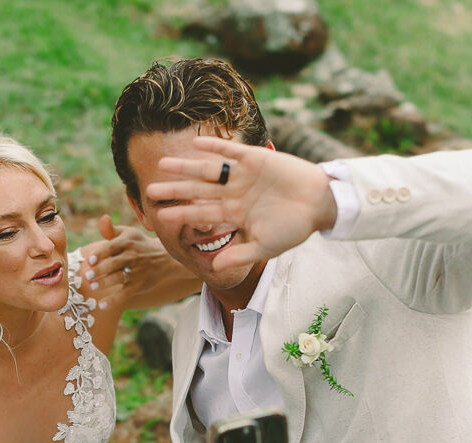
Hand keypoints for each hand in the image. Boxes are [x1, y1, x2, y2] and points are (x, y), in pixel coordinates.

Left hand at [78, 215, 176, 308]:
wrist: (165, 258)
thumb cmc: (139, 244)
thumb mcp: (128, 234)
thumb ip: (111, 230)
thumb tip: (102, 219)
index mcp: (127, 242)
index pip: (112, 247)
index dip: (100, 253)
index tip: (91, 260)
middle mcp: (133, 256)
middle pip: (114, 263)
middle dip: (100, 270)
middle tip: (87, 276)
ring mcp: (137, 271)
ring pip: (119, 278)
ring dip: (105, 283)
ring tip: (92, 287)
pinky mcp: (140, 285)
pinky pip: (125, 293)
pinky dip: (114, 300)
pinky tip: (102, 305)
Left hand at [145, 137, 337, 270]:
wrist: (320, 203)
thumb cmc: (295, 227)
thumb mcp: (266, 246)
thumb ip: (240, 254)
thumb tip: (216, 269)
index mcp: (234, 214)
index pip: (201, 214)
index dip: (181, 214)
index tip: (158, 216)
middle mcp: (233, 194)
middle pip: (198, 191)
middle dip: (175, 190)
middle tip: (150, 189)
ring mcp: (242, 176)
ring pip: (208, 170)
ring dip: (186, 166)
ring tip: (163, 163)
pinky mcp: (256, 158)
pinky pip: (231, 152)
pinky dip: (215, 147)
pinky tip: (196, 144)